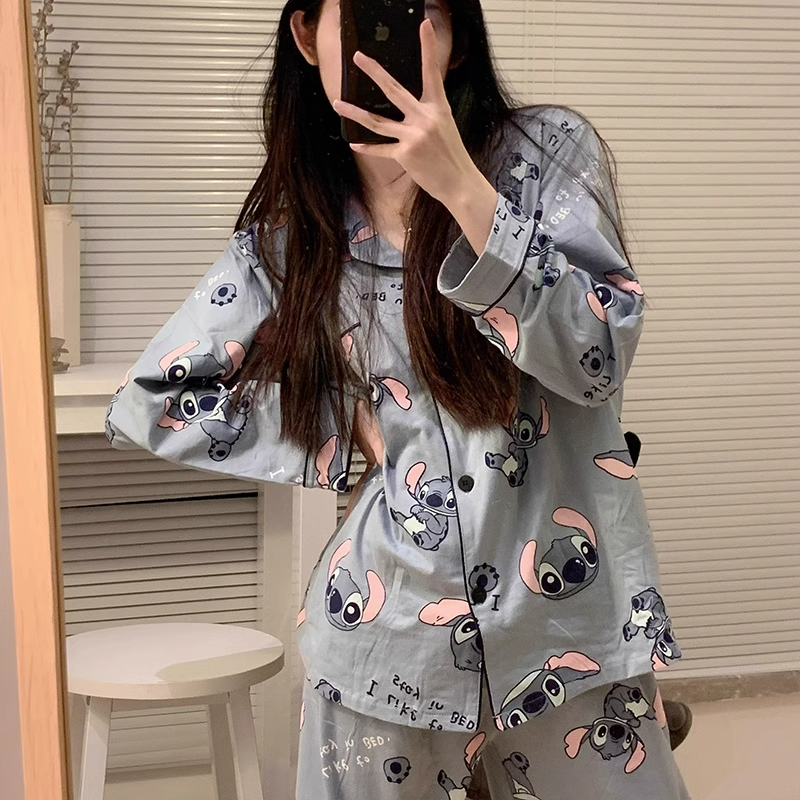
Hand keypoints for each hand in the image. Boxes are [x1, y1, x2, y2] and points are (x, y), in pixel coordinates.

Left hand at [332, 18, 479, 204]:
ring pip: (376, 121)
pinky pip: (380, 149)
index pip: (431, 72)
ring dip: (354, 113)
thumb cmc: (451, 155)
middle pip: (394, 90)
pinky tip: (354, 143)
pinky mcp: (405, 154)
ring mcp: (413, 136)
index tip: (424, 25)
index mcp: (438, 107)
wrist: (458, 183)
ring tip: (337, 104)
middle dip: (374, 71)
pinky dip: (367, 147)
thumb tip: (407, 104)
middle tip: (358, 57)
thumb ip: (426, 112)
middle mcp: (425, 118)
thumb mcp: (445, 126)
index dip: (428, 48)